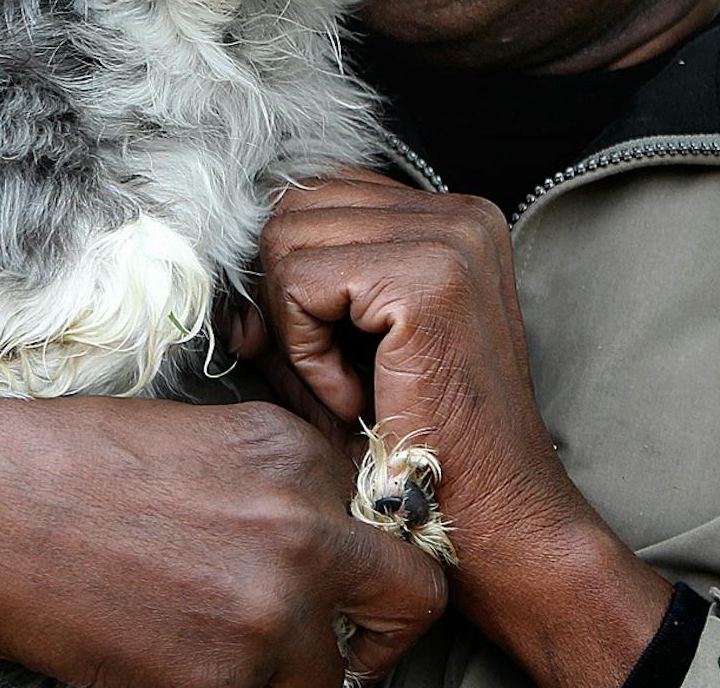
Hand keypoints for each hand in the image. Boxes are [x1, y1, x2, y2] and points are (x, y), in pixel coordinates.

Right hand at [0, 394, 446, 686]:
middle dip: (376, 630)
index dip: (359, 563)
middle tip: (324, 644)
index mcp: (292, 451)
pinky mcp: (221, 678)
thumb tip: (322, 540)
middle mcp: (301, 523)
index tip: (326, 585)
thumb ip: (271, 482)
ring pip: (334, 677)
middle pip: (411, 599)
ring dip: (285, 677)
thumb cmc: (58, 467)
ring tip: (203, 649)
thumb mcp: (189, 439)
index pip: (388, 521)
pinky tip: (159, 660)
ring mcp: (269, 606)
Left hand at [245, 170, 672, 687]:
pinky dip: (303, 348)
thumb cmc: (419, 446)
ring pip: (286, 239)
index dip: (283, 269)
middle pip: (292, 209)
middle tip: (317, 374)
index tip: (296, 344)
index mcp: (451, 218)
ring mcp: (450, 239)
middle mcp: (459, 214)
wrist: (495, 523)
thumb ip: (288, 296)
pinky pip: (299, 282)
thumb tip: (223, 270)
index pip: (315, 196)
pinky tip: (350, 395)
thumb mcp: (344, 348)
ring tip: (343, 386)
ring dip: (292, 326)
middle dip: (277, 295)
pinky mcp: (427, 279)